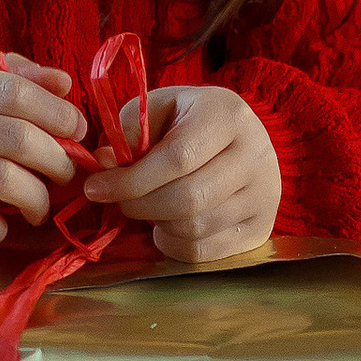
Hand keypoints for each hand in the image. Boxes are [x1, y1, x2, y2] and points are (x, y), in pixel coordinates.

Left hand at [79, 86, 281, 263]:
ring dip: (157, 223)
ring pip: (195, 229)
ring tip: (147, 206)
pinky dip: (173, 244)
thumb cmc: (191, 120)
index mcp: (228, 116)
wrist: (242, 137)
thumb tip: (104, 164)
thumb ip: (128, 131)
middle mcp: (256, 155)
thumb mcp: (159, 108)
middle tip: (120, 201)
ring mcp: (265, 195)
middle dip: (140, 206)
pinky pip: (205, 252)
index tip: (95, 187)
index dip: (132, 179)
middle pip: (188, 199)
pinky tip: (166, 224)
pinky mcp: (262, 228)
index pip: (178, 158)